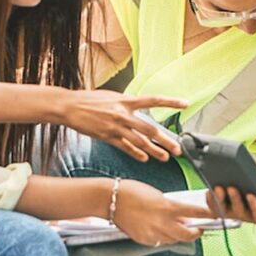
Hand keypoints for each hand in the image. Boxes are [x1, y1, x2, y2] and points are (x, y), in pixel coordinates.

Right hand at [54, 90, 186, 160]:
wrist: (70, 106)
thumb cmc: (90, 100)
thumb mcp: (111, 96)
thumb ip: (126, 102)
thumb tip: (139, 106)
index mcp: (126, 100)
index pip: (153, 100)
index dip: (170, 101)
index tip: (185, 104)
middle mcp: (124, 114)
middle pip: (150, 129)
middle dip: (166, 141)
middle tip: (177, 149)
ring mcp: (116, 127)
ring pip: (140, 142)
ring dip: (154, 151)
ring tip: (165, 157)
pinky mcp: (107, 137)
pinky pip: (125, 148)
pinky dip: (136, 153)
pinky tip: (145, 158)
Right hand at [111, 181, 208, 246]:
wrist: (110, 199)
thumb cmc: (132, 191)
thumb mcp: (157, 195)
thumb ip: (171, 207)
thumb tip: (182, 216)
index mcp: (167, 207)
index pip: (195, 213)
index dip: (207, 216)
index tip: (213, 216)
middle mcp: (162, 223)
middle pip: (188, 235)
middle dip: (196, 233)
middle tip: (199, 229)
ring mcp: (152, 233)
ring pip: (173, 240)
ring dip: (178, 235)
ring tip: (177, 228)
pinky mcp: (143, 239)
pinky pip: (159, 242)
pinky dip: (163, 237)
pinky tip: (160, 230)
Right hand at [207, 165, 255, 225]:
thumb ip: (244, 174)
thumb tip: (229, 169)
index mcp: (242, 203)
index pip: (222, 206)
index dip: (212, 201)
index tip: (206, 190)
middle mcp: (249, 212)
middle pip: (228, 212)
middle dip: (220, 202)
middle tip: (216, 188)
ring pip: (242, 215)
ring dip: (235, 202)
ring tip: (232, 188)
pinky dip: (254, 206)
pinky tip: (251, 195)